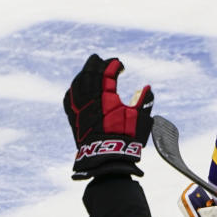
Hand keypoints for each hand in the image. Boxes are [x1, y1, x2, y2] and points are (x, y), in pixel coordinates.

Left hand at [63, 54, 153, 179]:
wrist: (105, 157)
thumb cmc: (126, 138)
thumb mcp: (140, 119)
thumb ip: (143, 101)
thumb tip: (146, 89)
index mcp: (106, 96)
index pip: (106, 73)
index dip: (113, 65)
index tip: (120, 64)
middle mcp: (90, 98)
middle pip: (89, 73)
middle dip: (95, 64)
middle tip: (101, 59)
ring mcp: (79, 107)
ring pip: (77, 83)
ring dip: (84, 73)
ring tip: (90, 69)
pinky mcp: (73, 117)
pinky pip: (70, 96)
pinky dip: (74, 87)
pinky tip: (77, 86)